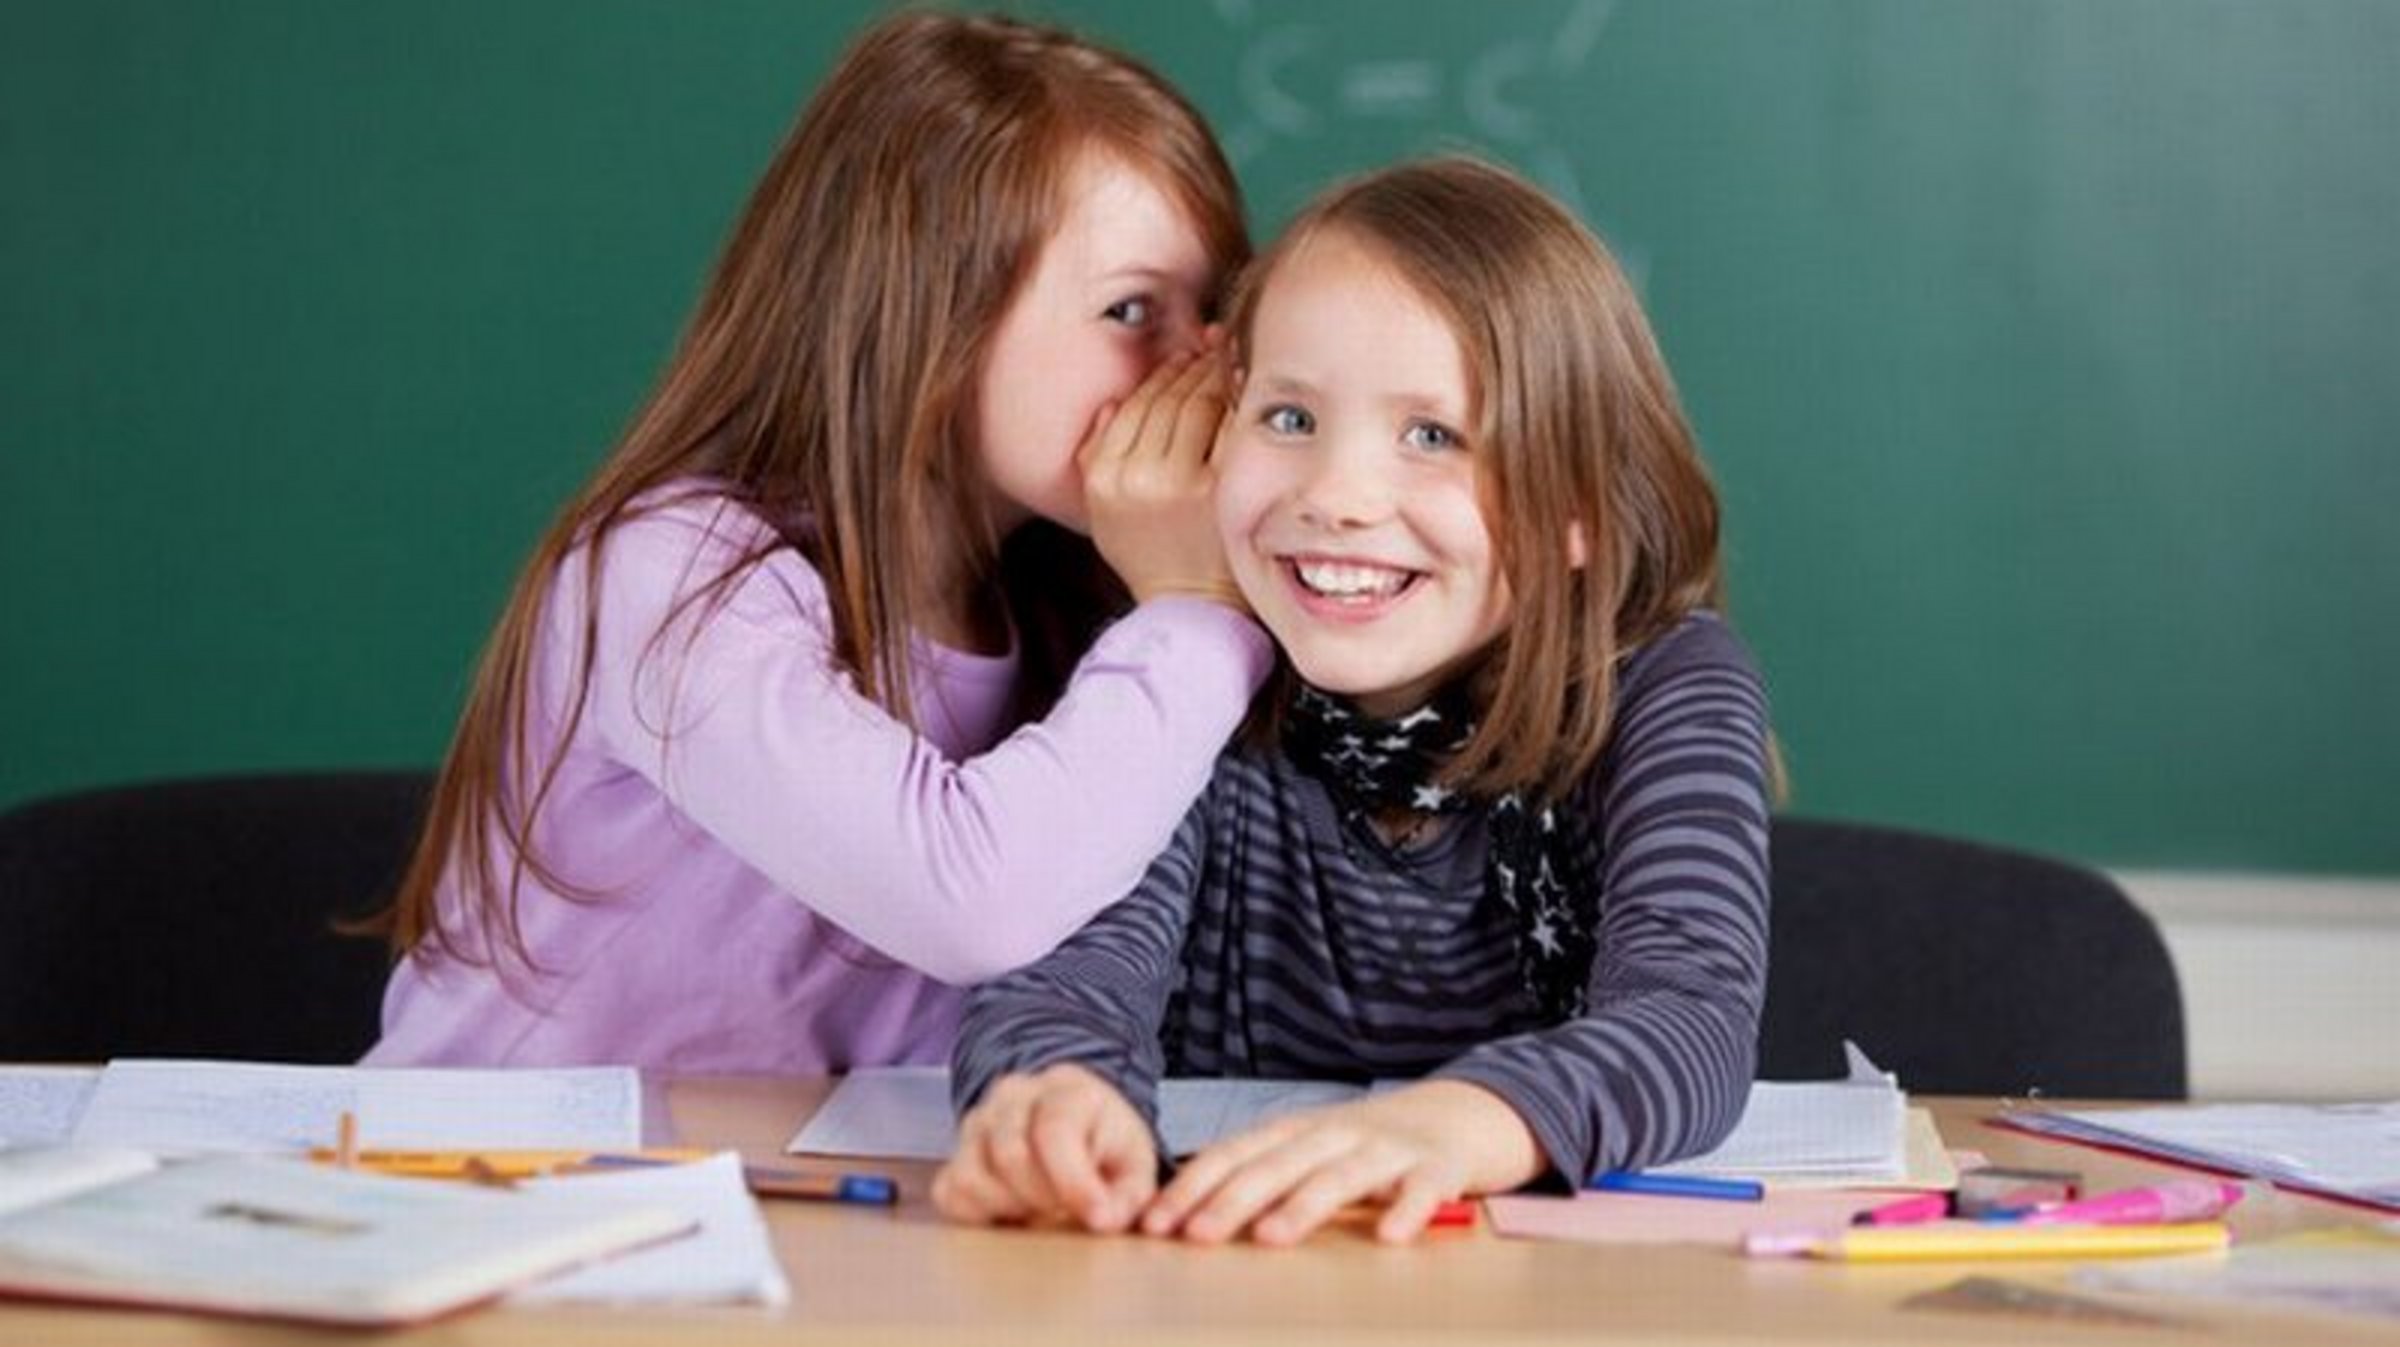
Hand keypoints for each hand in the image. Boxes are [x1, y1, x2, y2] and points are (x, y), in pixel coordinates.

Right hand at [931, 1064, 1158, 1232]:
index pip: (1055, 1130)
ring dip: (1009, 1208)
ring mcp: (977, 1123)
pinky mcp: (955, 1156)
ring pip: (971, 1175)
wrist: (1073, 1129)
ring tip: (1042, 1211)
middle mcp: (1013, 1096)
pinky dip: (979, 1216)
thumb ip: (1129, 1195)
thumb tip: (1103, 1221)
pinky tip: (1013, 1213)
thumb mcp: (1134, 1166)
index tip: (1097, 1219)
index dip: (1074, 1182)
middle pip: (1010, 1154)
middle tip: (1068, 1214)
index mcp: (1066, 1088)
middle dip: (1044, 1199)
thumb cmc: (1106, 1149)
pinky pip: (950, 1194)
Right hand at [1079, 335, 1245, 611]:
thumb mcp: (1102, 511)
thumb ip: (1097, 456)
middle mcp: (1139, 477)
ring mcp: (1181, 483)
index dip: (1159, 373)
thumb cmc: (1149, 555)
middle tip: (1210, 343)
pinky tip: (1246, 383)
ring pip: (1197, 405)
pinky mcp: (1219, 490)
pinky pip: (1228, 427)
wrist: (1189, 604)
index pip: (1134, 405)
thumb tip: (1113, 402)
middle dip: (1191, 364)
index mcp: (1107, 477)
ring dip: (1214, 371)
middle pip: (1167, 399)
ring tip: (1227, 353)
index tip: (1180, 356)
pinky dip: (1238, 399)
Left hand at [1139, 1081, 1544, 1246]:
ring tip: (1270, 1237)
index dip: (1192, 1186)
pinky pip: (1422, 1191)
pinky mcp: (1437, 1169)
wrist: (1458, 1115)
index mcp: (1297, 1130)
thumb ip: (1258, 1172)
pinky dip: (1407, 1211)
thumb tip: (1179, 1207)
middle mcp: (1337, 1134)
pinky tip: (1389, 1237)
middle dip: (1232, 1200)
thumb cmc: (1366, 1146)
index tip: (1154, 1222)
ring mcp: (1387, 1149)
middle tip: (1195, 1235)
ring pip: (1340, 1176)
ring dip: (1303, 1206)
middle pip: (1278, 1165)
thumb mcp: (1308, 1149)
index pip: (1234, 1153)